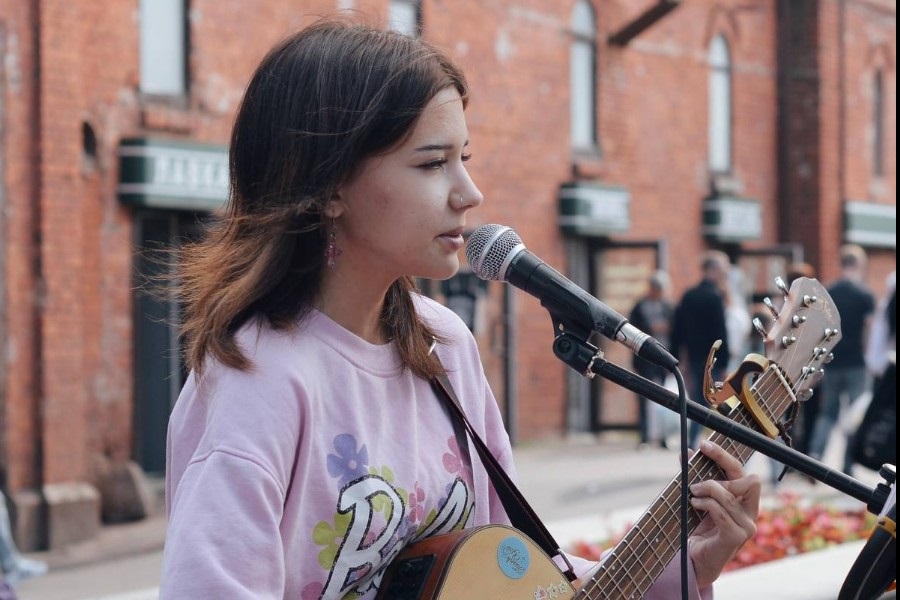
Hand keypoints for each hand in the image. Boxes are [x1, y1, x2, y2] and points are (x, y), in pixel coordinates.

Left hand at [687, 440, 760, 587]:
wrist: (693, 558)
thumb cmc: (697, 528)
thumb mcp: (697, 498)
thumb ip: (694, 477)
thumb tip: (686, 453)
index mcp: (745, 501)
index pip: (743, 472)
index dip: (724, 456)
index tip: (704, 444)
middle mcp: (751, 512)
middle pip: (750, 480)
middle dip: (723, 470)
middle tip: (697, 478)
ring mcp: (746, 526)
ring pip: (729, 495)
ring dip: (707, 489)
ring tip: (692, 494)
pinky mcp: (736, 536)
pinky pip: (721, 511)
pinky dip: (705, 504)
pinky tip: (695, 504)